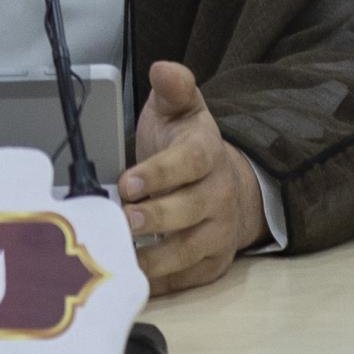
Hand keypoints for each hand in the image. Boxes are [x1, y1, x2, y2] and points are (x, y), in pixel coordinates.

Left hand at [120, 61, 265, 295]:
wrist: (228, 186)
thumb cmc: (187, 148)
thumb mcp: (181, 111)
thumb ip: (173, 89)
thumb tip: (164, 69)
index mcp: (208, 154)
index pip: (191, 163)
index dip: (160, 173)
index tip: (127, 182)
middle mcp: (218, 195)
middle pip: (192, 210)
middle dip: (158, 217)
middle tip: (125, 219)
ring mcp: (218, 233)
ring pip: (191, 251)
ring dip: (157, 258)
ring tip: (125, 256)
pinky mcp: (212, 264)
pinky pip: (188, 280)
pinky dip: (162, 285)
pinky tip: (133, 282)